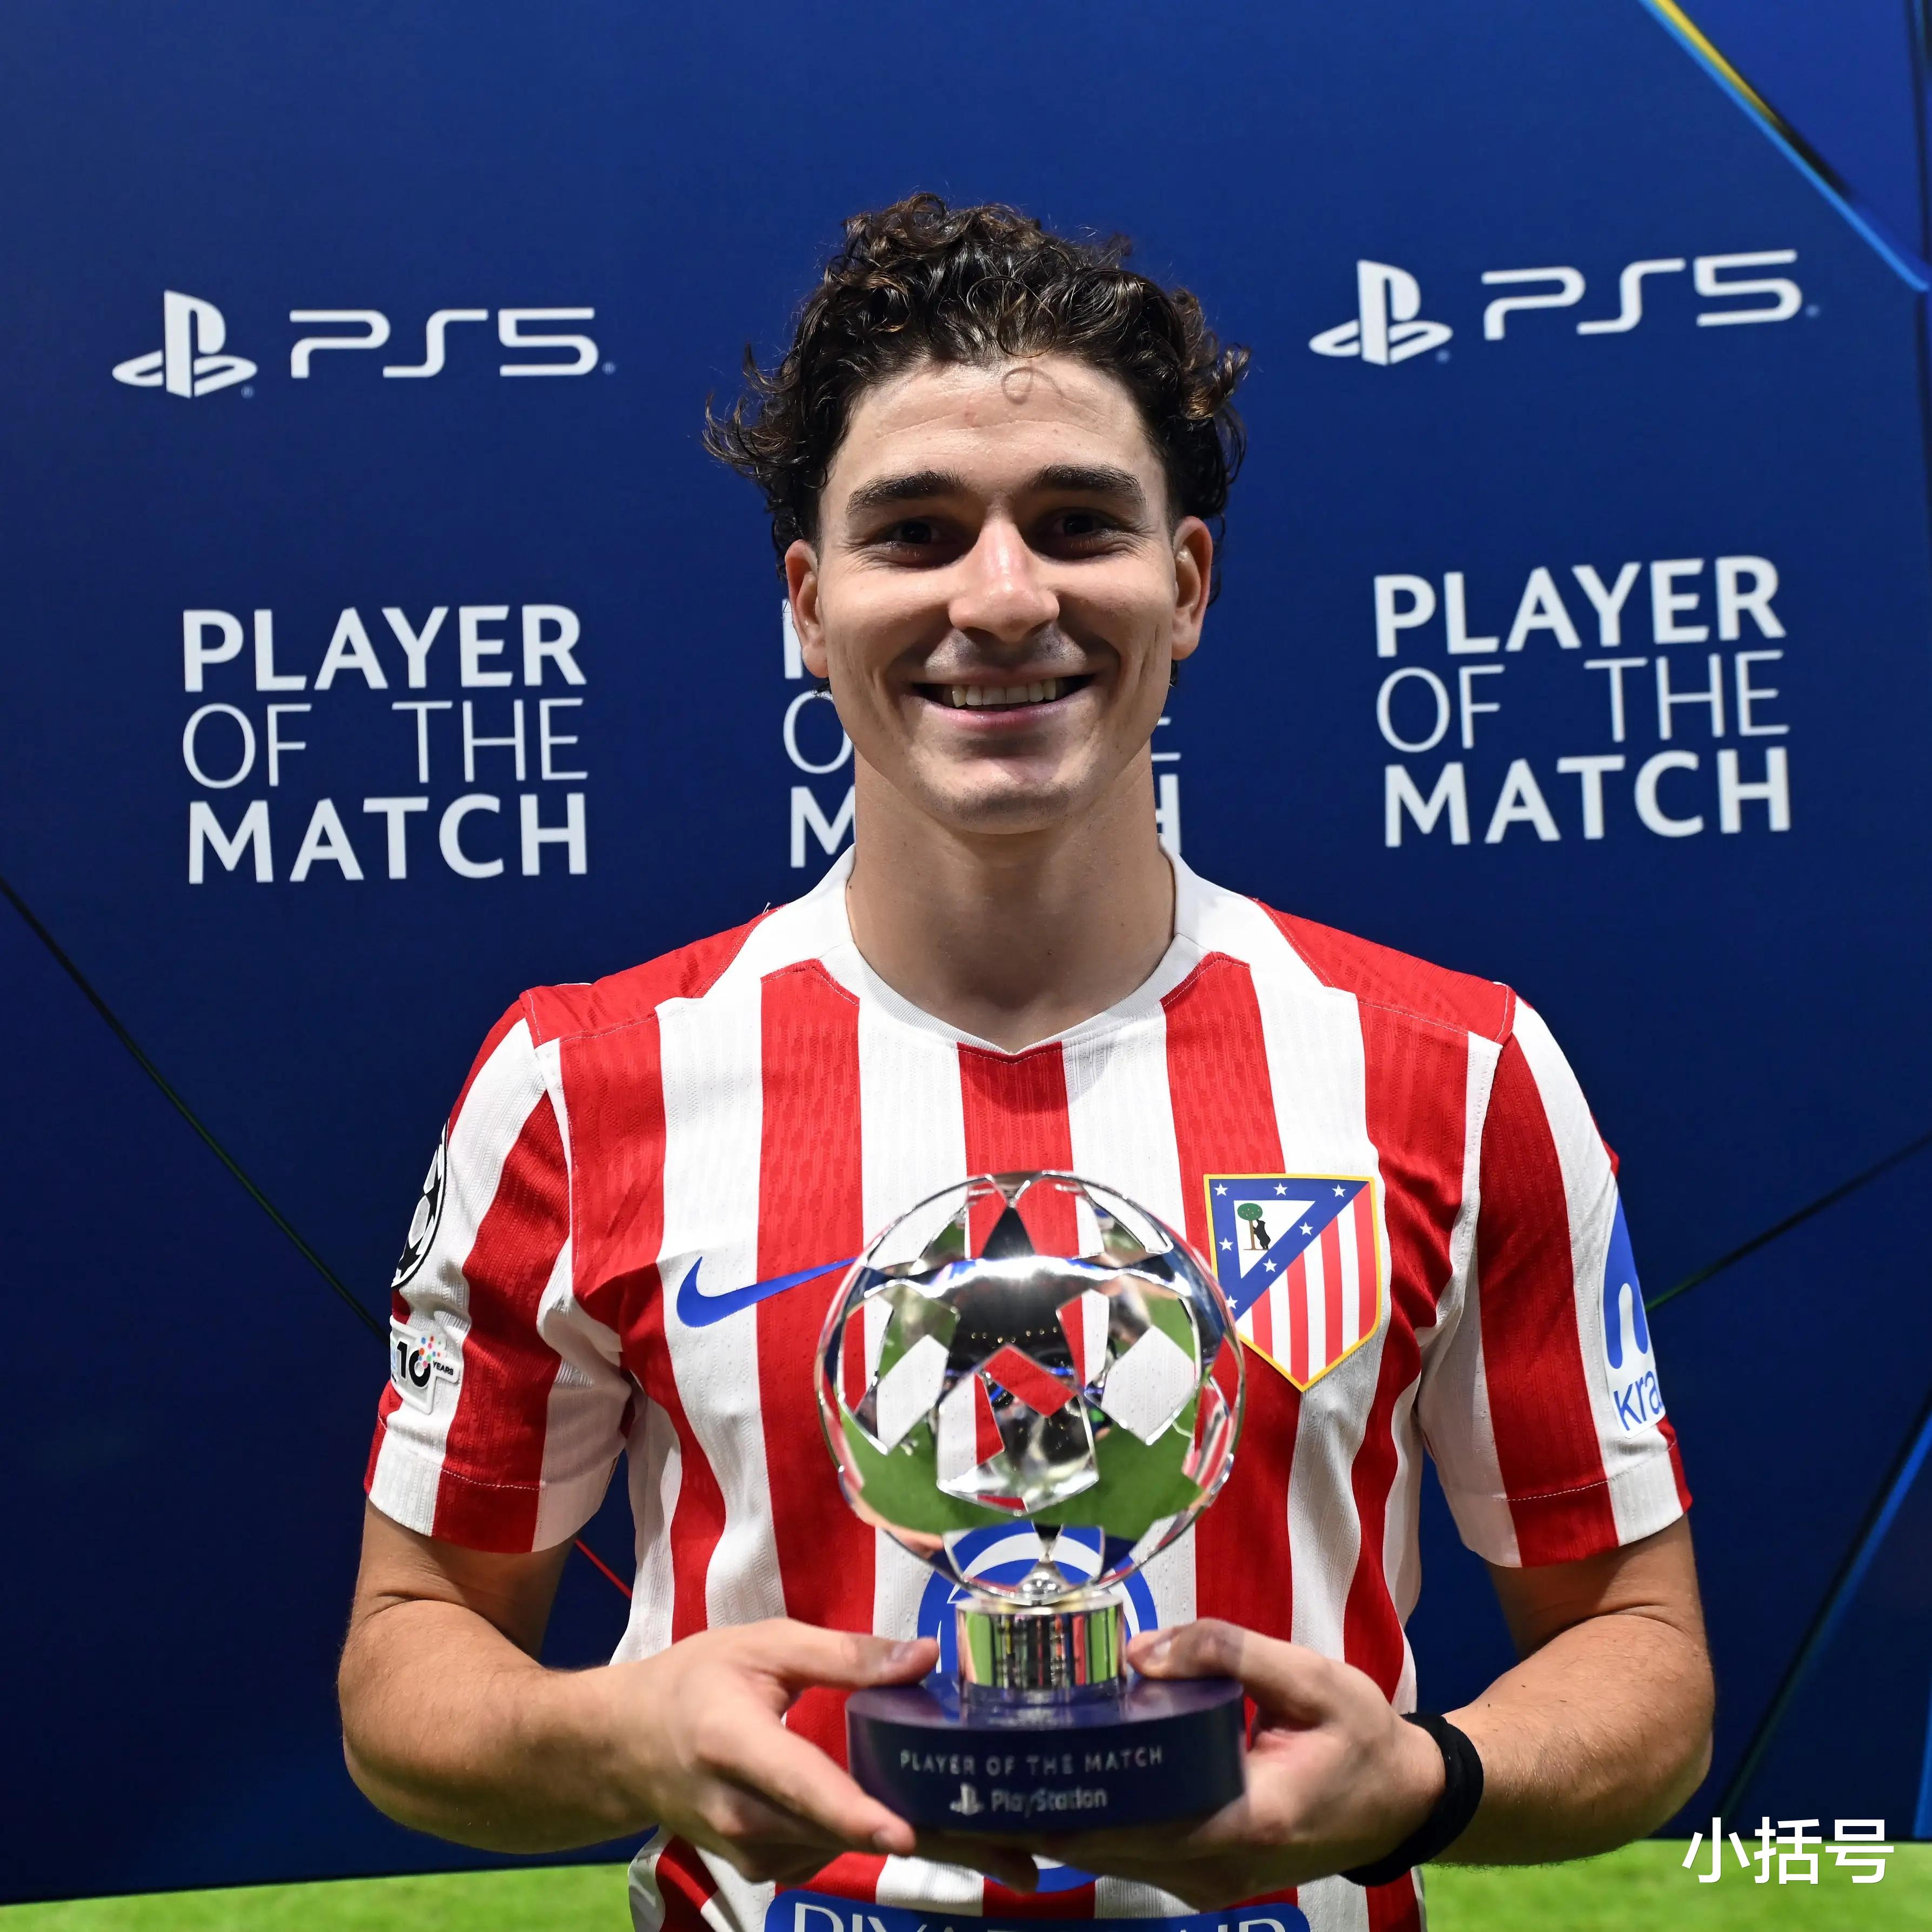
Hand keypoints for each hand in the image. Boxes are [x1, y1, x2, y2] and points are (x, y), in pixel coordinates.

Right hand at [563, 1620, 1036, 1890]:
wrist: (622, 1749)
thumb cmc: (694, 1682)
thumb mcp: (764, 1645)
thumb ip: (844, 1655)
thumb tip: (925, 1656)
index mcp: (737, 1746)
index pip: (804, 1787)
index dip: (855, 1812)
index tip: (907, 1832)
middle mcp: (745, 1815)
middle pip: (849, 1833)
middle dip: (940, 1844)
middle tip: (1025, 1859)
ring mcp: (755, 1852)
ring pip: (850, 1849)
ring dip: (925, 1844)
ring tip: (1008, 1841)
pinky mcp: (767, 1866)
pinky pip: (835, 1853)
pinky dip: (884, 1839)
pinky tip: (937, 1822)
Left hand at [1041, 1621, 1443, 1906]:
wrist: (1405, 1800)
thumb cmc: (1363, 1736)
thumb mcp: (1311, 1676)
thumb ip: (1227, 1653)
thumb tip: (1141, 1651)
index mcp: (1252, 1817)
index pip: (1138, 1822)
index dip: (1072, 1798)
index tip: (1019, 1761)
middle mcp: (1223, 1866)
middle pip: (1112, 1846)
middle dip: (1052, 1804)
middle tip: (998, 1753)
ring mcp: (1215, 1882)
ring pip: (1118, 1857)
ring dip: (1070, 1815)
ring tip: (1017, 1761)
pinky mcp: (1209, 1878)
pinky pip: (1139, 1856)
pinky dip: (1101, 1824)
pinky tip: (1069, 1780)